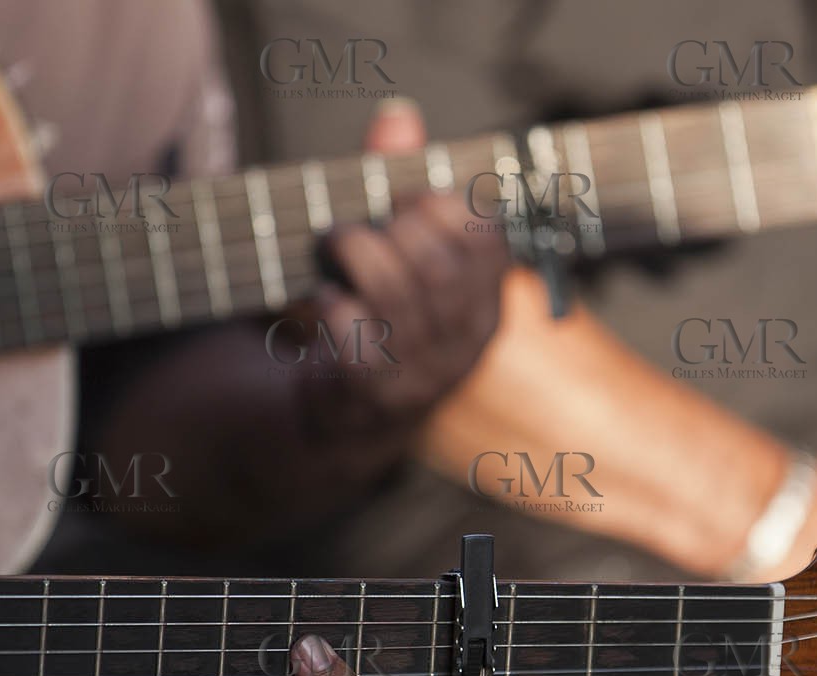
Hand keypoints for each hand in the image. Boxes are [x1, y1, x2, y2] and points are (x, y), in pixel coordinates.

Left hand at [291, 100, 509, 435]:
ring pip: (396, 292)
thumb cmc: (376, 318)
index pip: (490, 243)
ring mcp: (423, 373)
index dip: (446, 207)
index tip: (406, 200)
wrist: (345, 418)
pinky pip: (355, 331)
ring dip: (354, 252)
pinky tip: (326, 300)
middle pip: (441, 264)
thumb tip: (398, 115)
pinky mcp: (376, 394)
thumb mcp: (399, 254)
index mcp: (486, 304)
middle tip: (362, 224)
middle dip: (394, 227)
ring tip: (334, 246)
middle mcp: (465, 343)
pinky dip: (331, 303)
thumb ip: (398, 184)